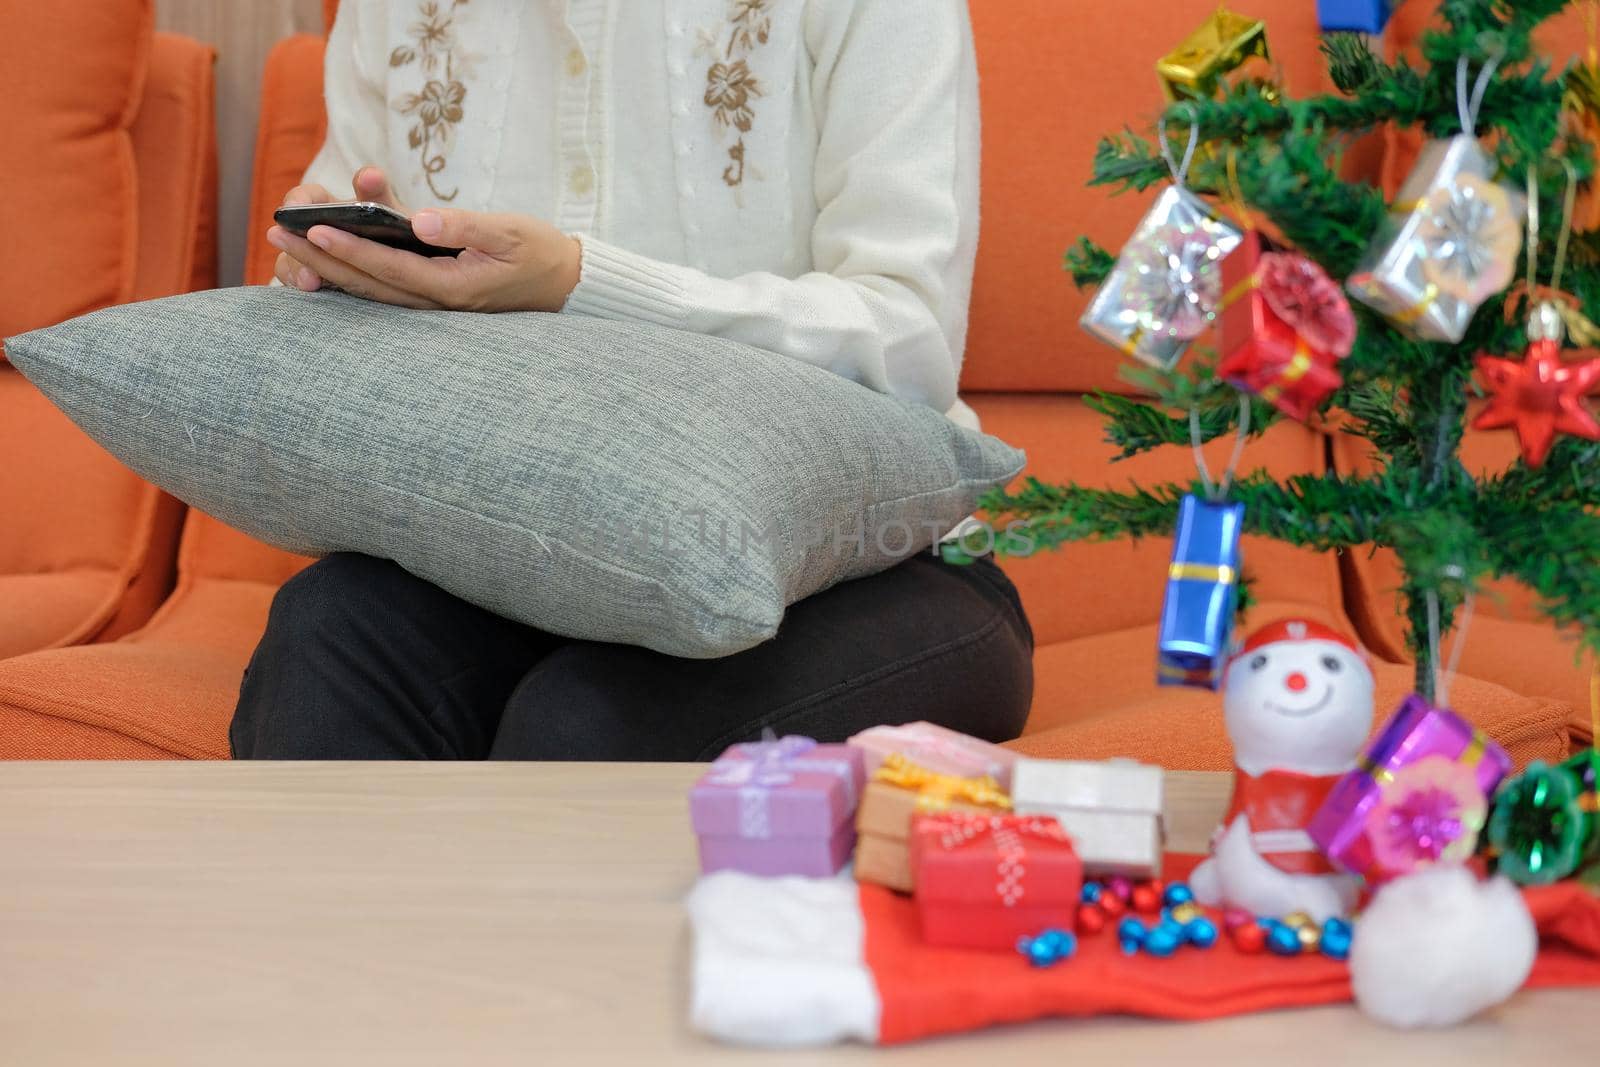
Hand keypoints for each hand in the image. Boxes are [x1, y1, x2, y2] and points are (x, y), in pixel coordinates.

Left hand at [265, 166, 581, 312]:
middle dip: (321, 259)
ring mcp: (432, 303)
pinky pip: (382, 288)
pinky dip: (349, 275)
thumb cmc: (538, 251)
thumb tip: (421, 220)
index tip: (314, 230)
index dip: (351, 249)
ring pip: (369, 289)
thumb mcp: (510, 231)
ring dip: (326, 267)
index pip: (390, 267)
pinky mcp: (431, 295)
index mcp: (453, 287)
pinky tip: (319, 259)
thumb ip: (465, 226)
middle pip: (367, 283)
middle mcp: (436, 302)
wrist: (562, 283)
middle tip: (277, 232)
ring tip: (288, 243)